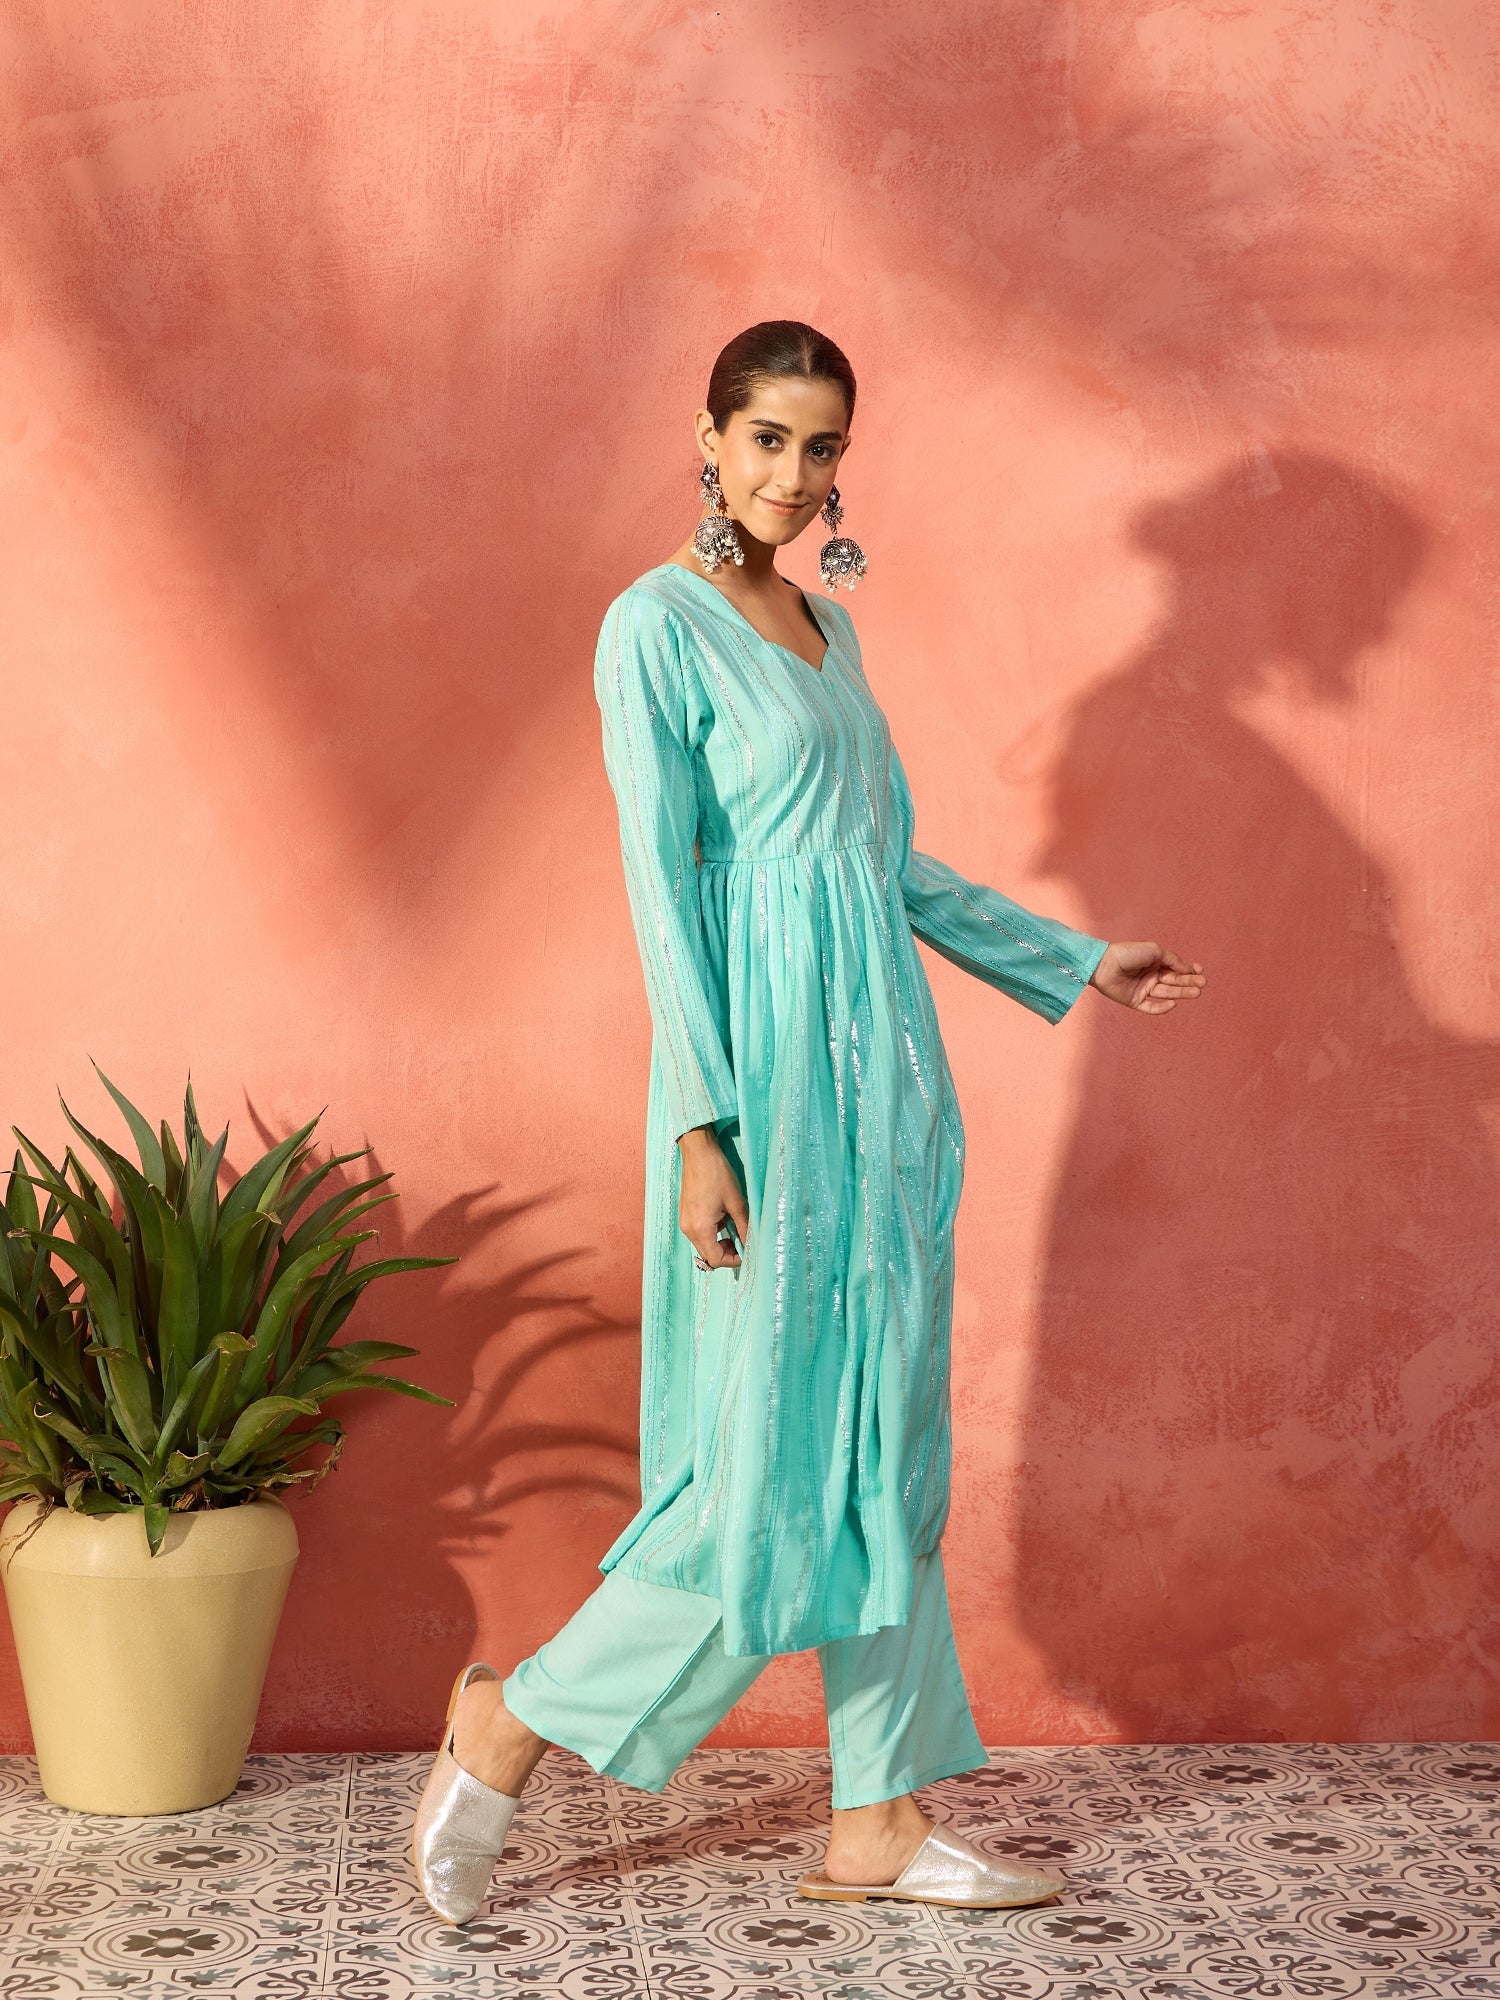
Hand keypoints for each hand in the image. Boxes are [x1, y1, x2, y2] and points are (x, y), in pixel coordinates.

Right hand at [677, 1126, 749, 1267]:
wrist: (698, 1152)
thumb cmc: (717, 1174)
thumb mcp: (736, 1202)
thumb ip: (744, 1228)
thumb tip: (752, 1245)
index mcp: (700, 1228)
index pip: (716, 1260)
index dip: (733, 1260)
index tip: (746, 1251)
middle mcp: (688, 1229)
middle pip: (708, 1255)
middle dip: (726, 1253)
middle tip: (741, 1240)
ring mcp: (684, 1222)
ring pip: (703, 1245)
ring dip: (719, 1243)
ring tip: (733, 1226)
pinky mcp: (684, 1215)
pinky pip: (699, 1234)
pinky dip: (711, 1233)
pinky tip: (722, 1218)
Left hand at [1089, 941, 1206, 1013]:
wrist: (1104, 964)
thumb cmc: (1128, 953)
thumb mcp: (1154, 950)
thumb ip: (1172, 959)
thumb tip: (1187, 969)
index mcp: (1155, 963)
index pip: (1177, 969)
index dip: (1189, 971)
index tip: (1200, 971)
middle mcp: (1151, 976)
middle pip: (1174, 982)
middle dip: (1189, 983)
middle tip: (1202, 984)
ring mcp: (1143, 989)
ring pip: (1166, 994)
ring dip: (1182, 993)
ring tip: (1196, 992)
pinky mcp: (1135, 1001)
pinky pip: (1151, 1007)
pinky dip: (1162, 1008)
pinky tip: (1173, 1003)